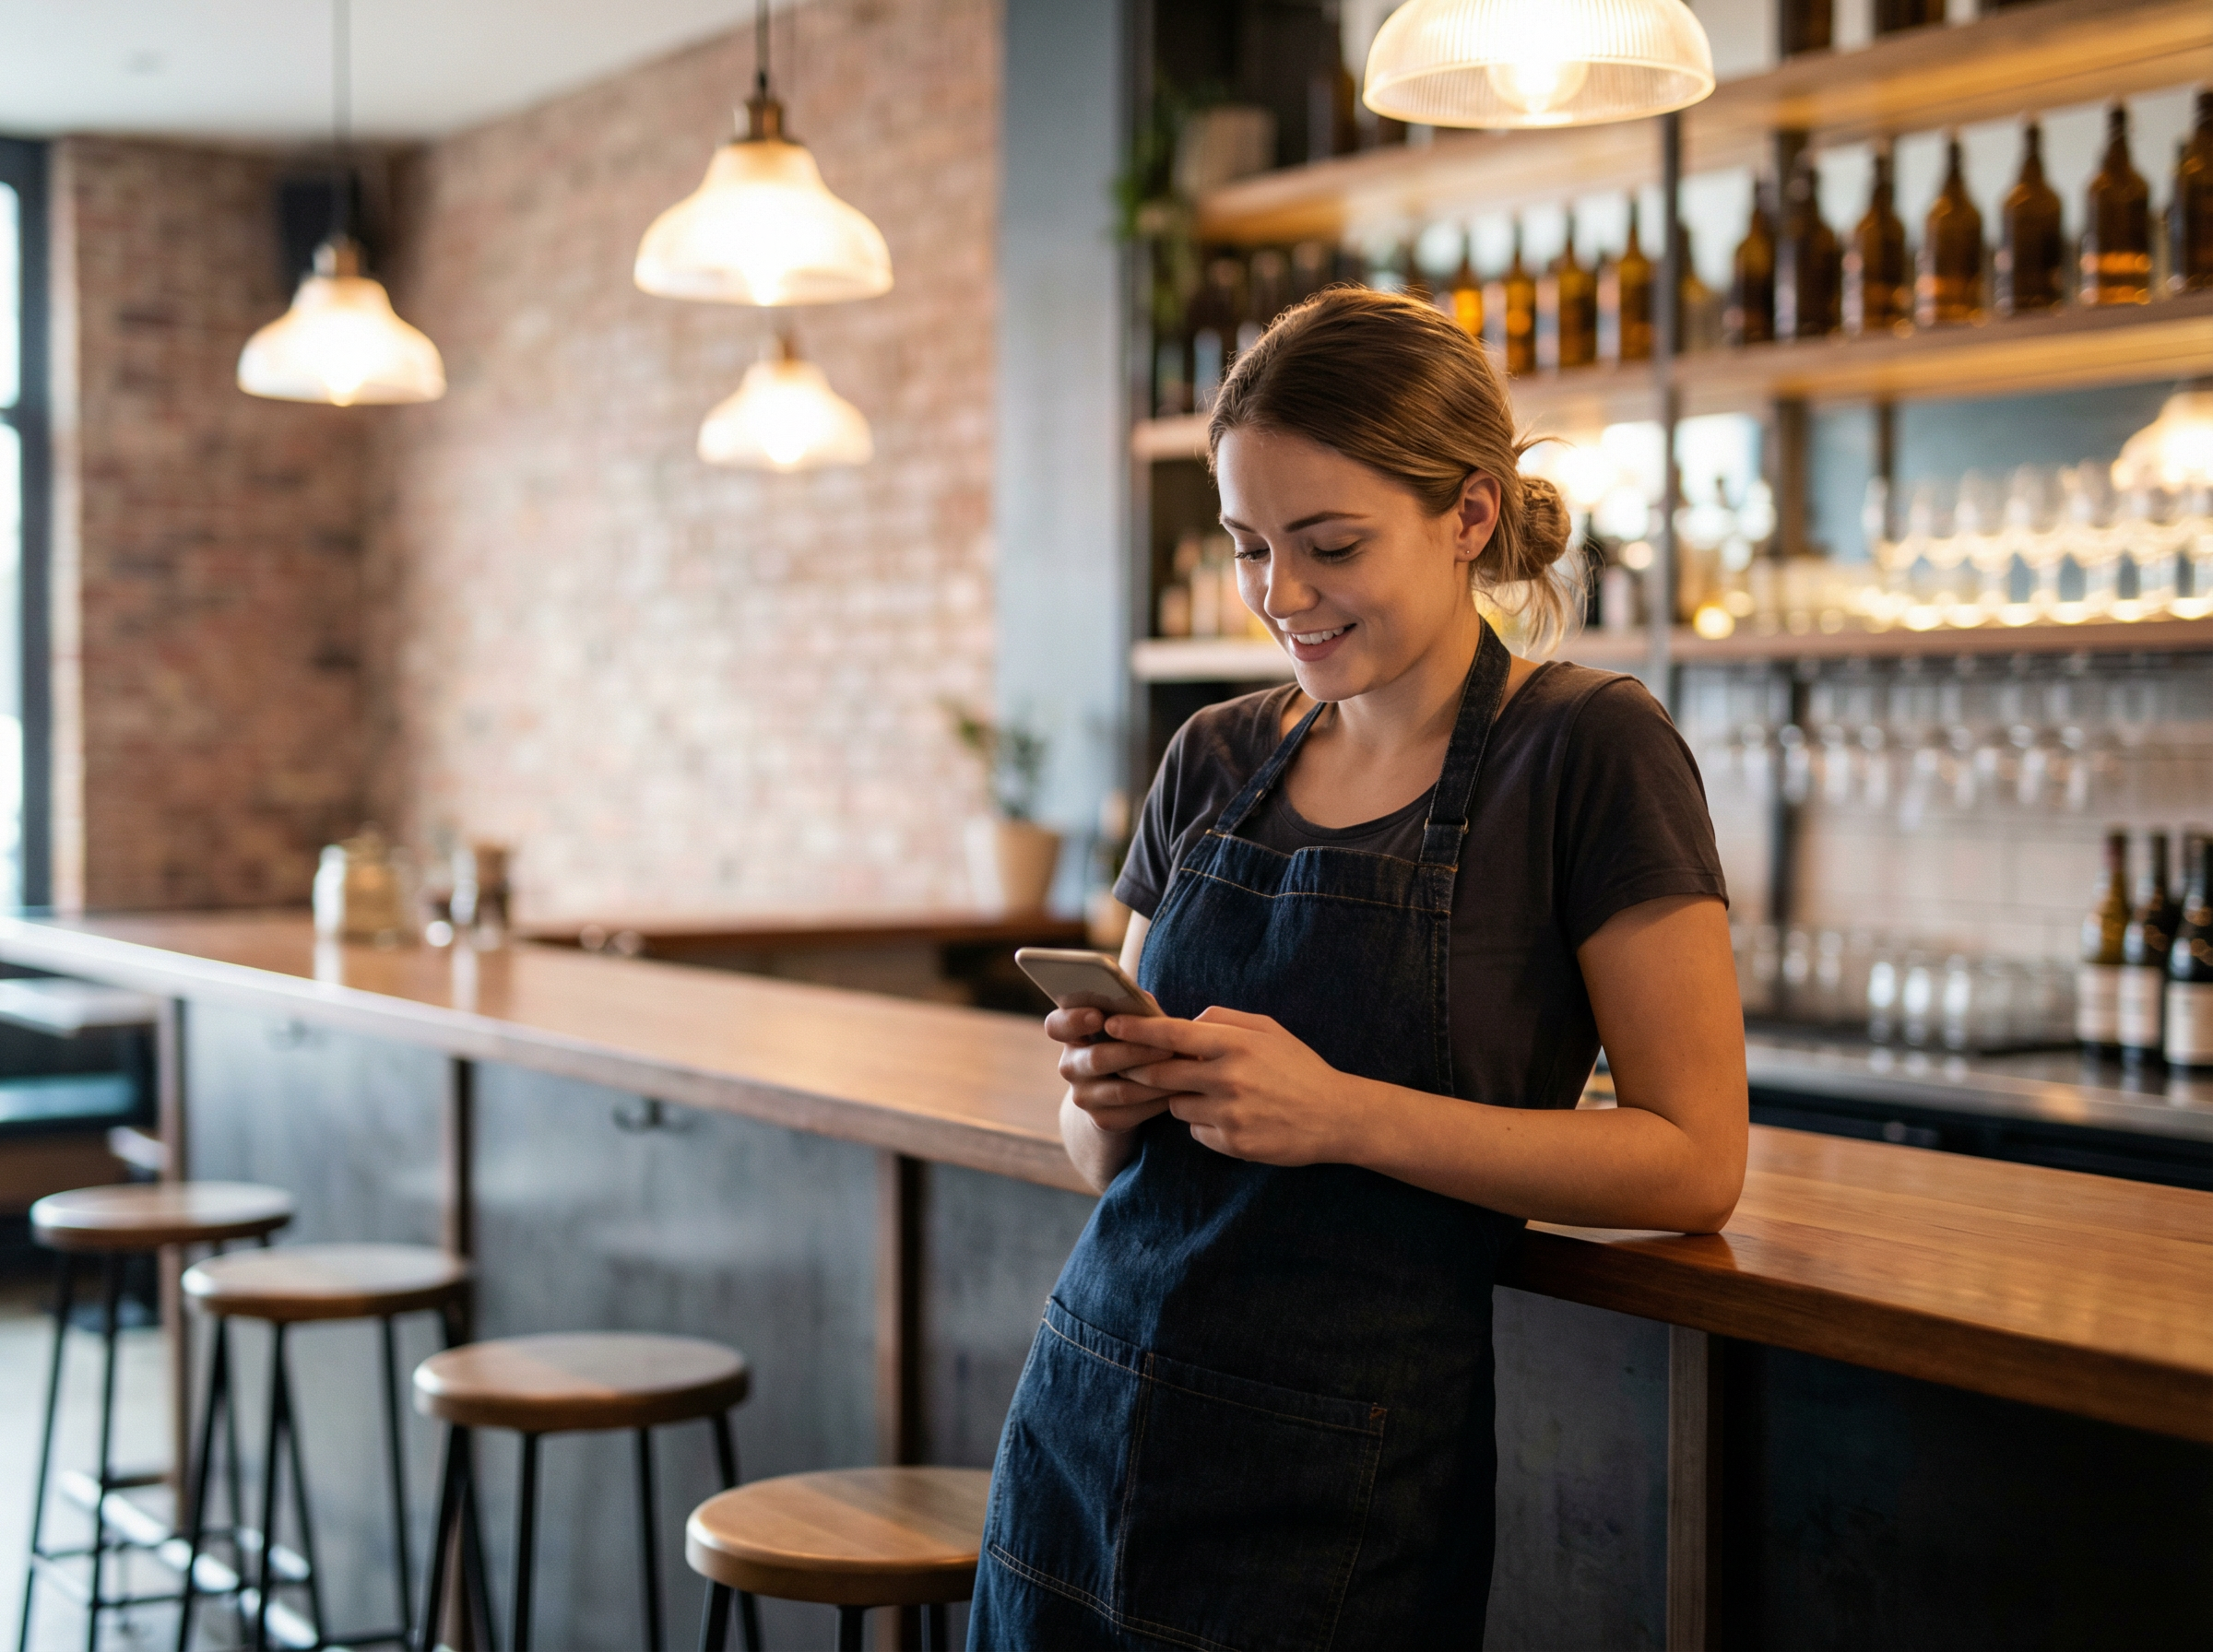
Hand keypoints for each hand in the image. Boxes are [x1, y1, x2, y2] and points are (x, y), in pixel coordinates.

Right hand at [1046, 998, 1183, 1133]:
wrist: (1121, 1097)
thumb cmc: (1130, 1044)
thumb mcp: (1129, 1025)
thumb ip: (1133, 1011)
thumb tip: (1146, 1005)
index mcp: (1072, 1034)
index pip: (1057, 1025)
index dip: (1073, 1020)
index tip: (1098, 1016)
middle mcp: (1070, 1066)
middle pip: (1097, 1059)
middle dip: (1136, 1052)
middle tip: (1168, 1047)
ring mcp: (1083, 1096)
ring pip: (1121, 1090)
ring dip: (1156, 1079)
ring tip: (1185, 1069)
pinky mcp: (1102, 1120)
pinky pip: (1134, 1112)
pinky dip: (1159, 1101)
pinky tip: (1179, 1091)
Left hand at [1113, 1006, 1369, 1165]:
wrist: (1335, 1117)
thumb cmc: (1299, 1068)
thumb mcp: (1268, 1030)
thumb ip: (1224, 1019)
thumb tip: (1185, 1020)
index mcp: (1235, 1043)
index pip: (1172, 1034)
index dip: (1136, 1030)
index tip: (1110, 1025)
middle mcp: (1227, 1077)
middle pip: (1161, 1073)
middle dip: (1143, 1070)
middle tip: (1133, 1067)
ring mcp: (1229, 1113)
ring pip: (1176, 1104)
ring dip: (1184, 1099)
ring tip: (1220, 1095)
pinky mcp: (1232, 1142)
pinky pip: (1196, 1130)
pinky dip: (1204, 1124)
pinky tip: (1234, 1118)